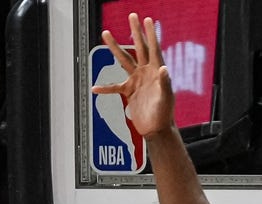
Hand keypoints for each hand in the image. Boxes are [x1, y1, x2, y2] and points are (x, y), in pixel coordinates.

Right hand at [91, 13, 174, 138]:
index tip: (147, 20)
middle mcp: (146, 73)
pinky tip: (95, 88)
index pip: (153, 49)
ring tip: (106, 33)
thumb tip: (164, 68)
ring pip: (124, 60)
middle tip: (132, 16)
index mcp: (156, 72)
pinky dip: (105, 87)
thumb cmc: (164, 115)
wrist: (157, 129)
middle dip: (135, 32)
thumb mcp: (166, 98)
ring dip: (115, 48)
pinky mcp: (130, 91)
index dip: (151, 34)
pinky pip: (114, 87)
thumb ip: (165, 83)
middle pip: (139, 48)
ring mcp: (137, 81)